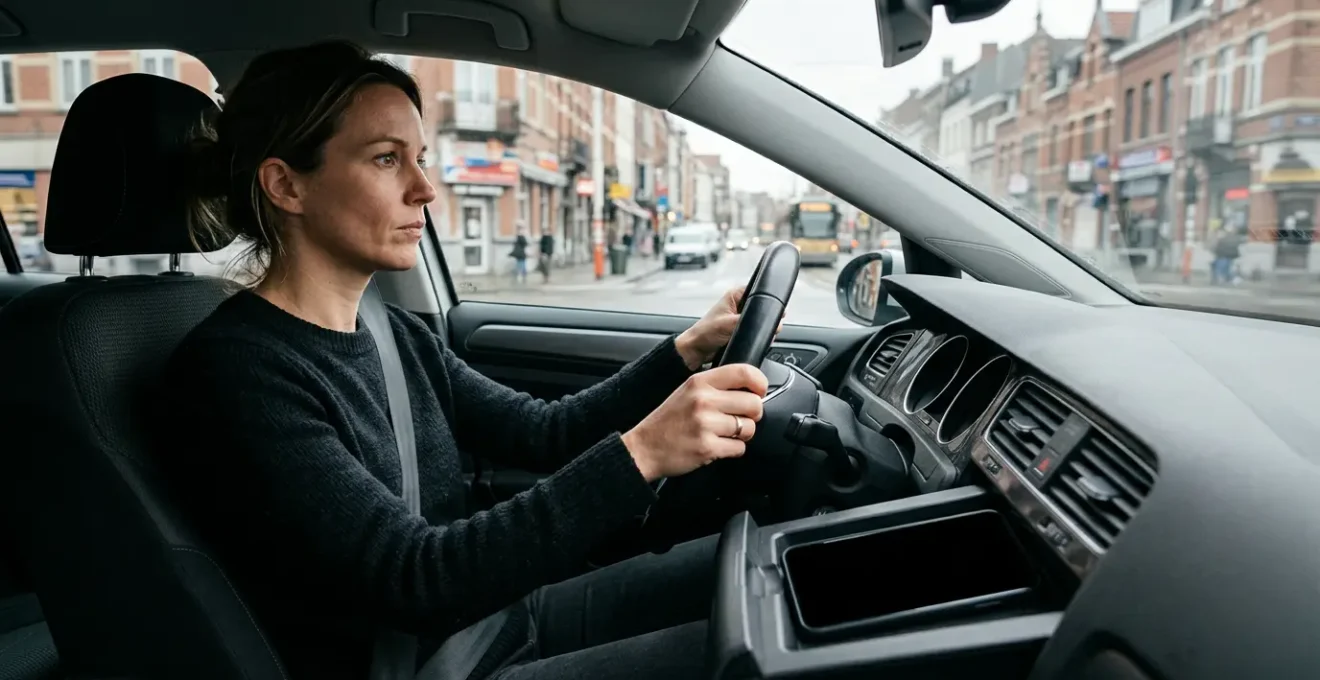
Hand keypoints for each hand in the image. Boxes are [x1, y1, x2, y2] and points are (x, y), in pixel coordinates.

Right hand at [621, 364, 768, 481]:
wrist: (644, 448)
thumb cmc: (668, 421)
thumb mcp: (687, 391)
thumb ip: (716, 386)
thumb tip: (751, 388)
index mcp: (699, 382)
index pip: (744, 372)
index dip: (760, 382)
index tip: (760, 391)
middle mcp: (703, 400)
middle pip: (753, 403)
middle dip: (753, 414)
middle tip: (741, 418)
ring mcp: (705, 424)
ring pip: (749, 428)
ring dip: (742, 434)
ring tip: (724, 434)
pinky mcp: (707, 447)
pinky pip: (739, 448)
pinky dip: (733, 450)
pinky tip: (718, 446)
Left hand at [675, 286, 782, 370]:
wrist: (696, 350)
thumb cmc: (704, 333)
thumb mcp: (730, 324)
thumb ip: (751, 322)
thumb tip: (769, 323)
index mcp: (735, 295)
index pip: (759, 291)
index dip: (769, 301)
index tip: (776, 312)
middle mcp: (738, 304)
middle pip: (762, 308)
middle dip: (765, 319)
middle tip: (764, 327)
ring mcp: (740, 317)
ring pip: (759, 321)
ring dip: (760, 329)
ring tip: (753, 334)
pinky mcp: (740, 329)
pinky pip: (754, 331)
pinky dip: (755, 335)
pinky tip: (753, 340)